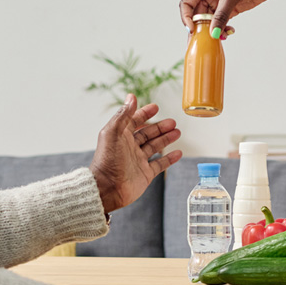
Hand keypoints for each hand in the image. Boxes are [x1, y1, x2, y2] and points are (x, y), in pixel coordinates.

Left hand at [90, 96, 181, 213]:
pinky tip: (178, 153)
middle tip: (173, 122)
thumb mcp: (113, 132)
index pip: (134, 121)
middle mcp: (130, 147)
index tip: (155, 107)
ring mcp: (138, 161)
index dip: (144, 113)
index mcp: (121, 136)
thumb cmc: (107, 160)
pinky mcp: (145, 174)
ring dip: (166, 139)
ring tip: (177, 132)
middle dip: (160, 127)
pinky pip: (160, 164)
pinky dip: (170, 159)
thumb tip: (131, 96)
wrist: (107, 188)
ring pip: (155, 146)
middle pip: (148, 133)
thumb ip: (123, 114)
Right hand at [179, 0, 285, 35]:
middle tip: (202, 40)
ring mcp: (218, 2)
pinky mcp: (228, 9)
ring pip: (209, 21)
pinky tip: (227, 32)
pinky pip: (220, 22)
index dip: (186, 17)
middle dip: (200, 28)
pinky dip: (221, 29)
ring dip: (212, 30)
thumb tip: (213, 33)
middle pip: (197, 15)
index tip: (192, 29)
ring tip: (219, 37)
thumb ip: (221, 15)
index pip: (187, 3)